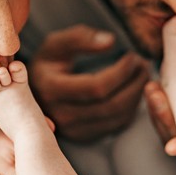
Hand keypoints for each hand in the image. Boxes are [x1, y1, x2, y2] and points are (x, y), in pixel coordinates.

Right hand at [30, 24, 149, 141]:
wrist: (30, 94)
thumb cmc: (47, 64)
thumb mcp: (55, 44)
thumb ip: (80, 37)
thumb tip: (111, 41)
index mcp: (52, 90)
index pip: (96, 87)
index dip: (121, 71)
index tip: (132, 55)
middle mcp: (61, 115)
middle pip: (111, 105)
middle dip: (134, 83)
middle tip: (144, 64)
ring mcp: (73, 130)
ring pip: (117, 117)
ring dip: (137, 95)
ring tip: (142, 74)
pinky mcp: (84, 136)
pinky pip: (116, 124)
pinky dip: (131, 107)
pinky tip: (134, 89)